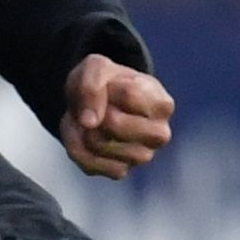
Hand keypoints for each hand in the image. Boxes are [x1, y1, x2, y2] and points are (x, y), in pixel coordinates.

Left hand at [60, 53, 174, 179]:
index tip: (109, 86)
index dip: (107, 87)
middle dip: (94, 110)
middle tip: (98, 105)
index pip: (129, 94)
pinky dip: (76, 145)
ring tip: (89, 118)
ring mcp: (141, 157)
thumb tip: (89, 123)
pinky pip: (88, 162)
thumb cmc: (106, 83)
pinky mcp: (120, 172)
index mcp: (163, 105)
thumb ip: (91, 84)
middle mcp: (159, 135)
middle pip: (115, 123)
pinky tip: (85, 135)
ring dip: (81, 128)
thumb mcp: (96, 67)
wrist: (98, 103)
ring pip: (98, 143)